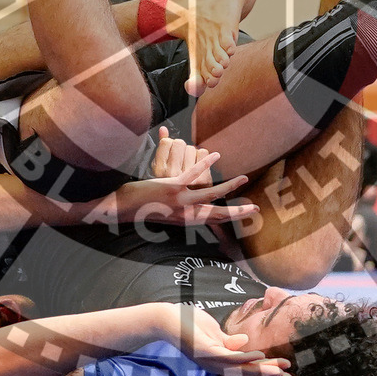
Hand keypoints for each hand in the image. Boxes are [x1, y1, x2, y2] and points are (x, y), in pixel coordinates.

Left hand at [103, 136, 255, 227]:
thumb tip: (189, 208)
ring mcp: (179, 201)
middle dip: (238, 212)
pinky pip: (192, 174)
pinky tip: (215, 155)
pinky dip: (205, 164)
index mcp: (184, 220)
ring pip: (210, 193)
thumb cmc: (140, 209)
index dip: (230, 218)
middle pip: (217, 213)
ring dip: (229, 186)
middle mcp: (184, 214)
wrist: (121, 209)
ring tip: (243, 178)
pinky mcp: (171, 187)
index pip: (211, 220)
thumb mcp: (162, 214)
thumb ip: (177, 212)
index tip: (245, 215)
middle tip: (255, 209)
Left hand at [163, 305, 292, 375]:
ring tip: (279, 371)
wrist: (165, 320)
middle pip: (247, 374)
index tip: (286, 375)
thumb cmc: (189, 324)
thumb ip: (228, 342)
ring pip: (240, 368)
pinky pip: (226, 355)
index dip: (267, 373)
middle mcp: (216, 365)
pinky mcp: (204, 350)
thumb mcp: (213, 334)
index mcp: (220, 361)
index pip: (248, 369)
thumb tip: (247, 344)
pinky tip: (257, 356)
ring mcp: (210, 359)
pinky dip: (243, 357)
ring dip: (261, 370)